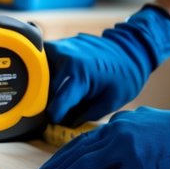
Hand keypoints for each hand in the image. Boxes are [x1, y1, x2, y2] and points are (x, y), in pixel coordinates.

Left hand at [34, 91, 169, 168]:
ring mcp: (129, 149)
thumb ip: (128, 137)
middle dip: (57, 167)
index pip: (84, 140)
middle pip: (79, 152)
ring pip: (88, 166)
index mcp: (122, 123)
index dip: (65, 155)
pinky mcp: (141, 166)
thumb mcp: (149, 127)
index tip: (51, 166)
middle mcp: (120, 132)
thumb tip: (110, 155)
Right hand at [44, 4, 169, 125]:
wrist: (131, 48)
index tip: (57, 123)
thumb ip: (82, 116)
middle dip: (46, 103)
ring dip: (42, 85)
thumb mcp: (108, 103)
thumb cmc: (125, 77)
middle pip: (41, 90)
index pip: (54, 106)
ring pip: (37, 73)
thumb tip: (60, 125)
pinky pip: (44, 62)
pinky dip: (47, 73)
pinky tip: (59, 79)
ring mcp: (60, 47)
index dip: (54, 119)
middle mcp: (64, 59)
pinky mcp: (59, 44)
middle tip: (60, 109)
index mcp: (79, 76)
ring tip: (56, 93)